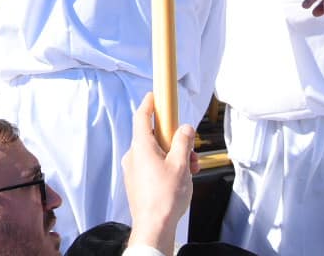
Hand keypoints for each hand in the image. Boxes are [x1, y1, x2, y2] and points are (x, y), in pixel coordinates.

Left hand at [122, 93, 195, 253]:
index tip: (155, 96)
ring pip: (155, 154)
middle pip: (154, 137)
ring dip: (174, 156)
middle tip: (190, 150)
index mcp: (141, 146)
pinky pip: (151, 166)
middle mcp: (133, 155)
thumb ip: (184, 142)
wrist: (154, 227)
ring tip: (190, 170)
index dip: (149, 104)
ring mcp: (133, 170)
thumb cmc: (165, 197)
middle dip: (174, 140)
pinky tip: (180, 179)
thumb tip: (185, 129)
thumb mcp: (181, 164)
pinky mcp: (136, 182)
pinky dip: (166, 167)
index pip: (142, 116)